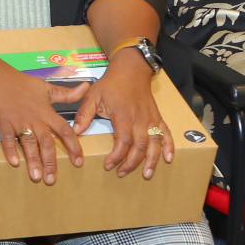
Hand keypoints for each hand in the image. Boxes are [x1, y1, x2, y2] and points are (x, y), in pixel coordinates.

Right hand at [0, 57, 87, 184]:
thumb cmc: (19, 82)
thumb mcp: (45, 87)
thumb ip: (66, 93)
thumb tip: (87, 87)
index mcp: (45, 111)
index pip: (64, 130)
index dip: (73, 146)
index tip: (78, 161)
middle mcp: (34, 118)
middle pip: (46, 142)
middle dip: (50, 162)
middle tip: (52, 179)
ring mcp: (17, 120)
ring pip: (28, 143)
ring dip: (32, 160)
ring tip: (36, 177)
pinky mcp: (1, 122)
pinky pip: (6, 138)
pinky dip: (10, 150)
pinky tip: (14, 163)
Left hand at [81, 55, 172, 178]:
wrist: (131, 69)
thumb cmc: (110, 84)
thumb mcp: (92, 96)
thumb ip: (84, 114)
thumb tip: (75, 131)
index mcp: (123, 115)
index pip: (123, 141)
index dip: (117, 156)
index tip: (108, 166)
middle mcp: (139, 119)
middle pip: (140, 146)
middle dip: (132, 163)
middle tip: (122, 174)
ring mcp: (151, 118)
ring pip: (154, 143)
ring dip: (152, 160)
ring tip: (146, 174)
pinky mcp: (157, 117)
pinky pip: (166, 133)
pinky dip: (168, 146)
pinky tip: (168, 159)